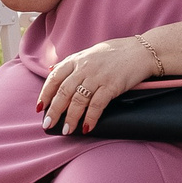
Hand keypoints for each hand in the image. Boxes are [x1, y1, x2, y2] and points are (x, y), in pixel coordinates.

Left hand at [35, 36, 160, 132]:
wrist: (142, 51)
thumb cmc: (116, 52)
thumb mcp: (90, 52)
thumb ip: (71, 62)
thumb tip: (52, 70)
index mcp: (77, 59)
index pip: (54, 78)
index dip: (45, 93)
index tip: (40, 107)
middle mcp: (84, 68)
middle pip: (64, 92)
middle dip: (54, 111)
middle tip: (48, 125)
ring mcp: (98, 77)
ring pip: (78, 100)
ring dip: (71, 118)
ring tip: (67, 130)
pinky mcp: (112, 86)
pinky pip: (97, 105)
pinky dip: (91, 118)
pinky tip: (87, 127)